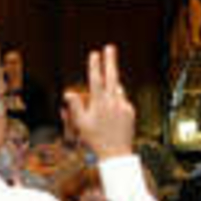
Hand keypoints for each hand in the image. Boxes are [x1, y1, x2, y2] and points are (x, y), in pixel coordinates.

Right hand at [65, 45, 134, 160]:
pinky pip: (123, 101)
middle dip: (110, 60)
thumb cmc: (96, 140)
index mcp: (99, 103)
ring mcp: (124, 106)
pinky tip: (113, 114)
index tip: (94, 53)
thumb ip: (75, 106)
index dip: (94, 65)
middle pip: (112, 76)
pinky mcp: (131, 112)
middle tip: (110, 47)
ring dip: (112, 87)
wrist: (116, 154)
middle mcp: (113, 102)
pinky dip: (118, 102)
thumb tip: (68, 93)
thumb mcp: (81, 124)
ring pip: (118, 89)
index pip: (96, 79)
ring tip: (106, 102)